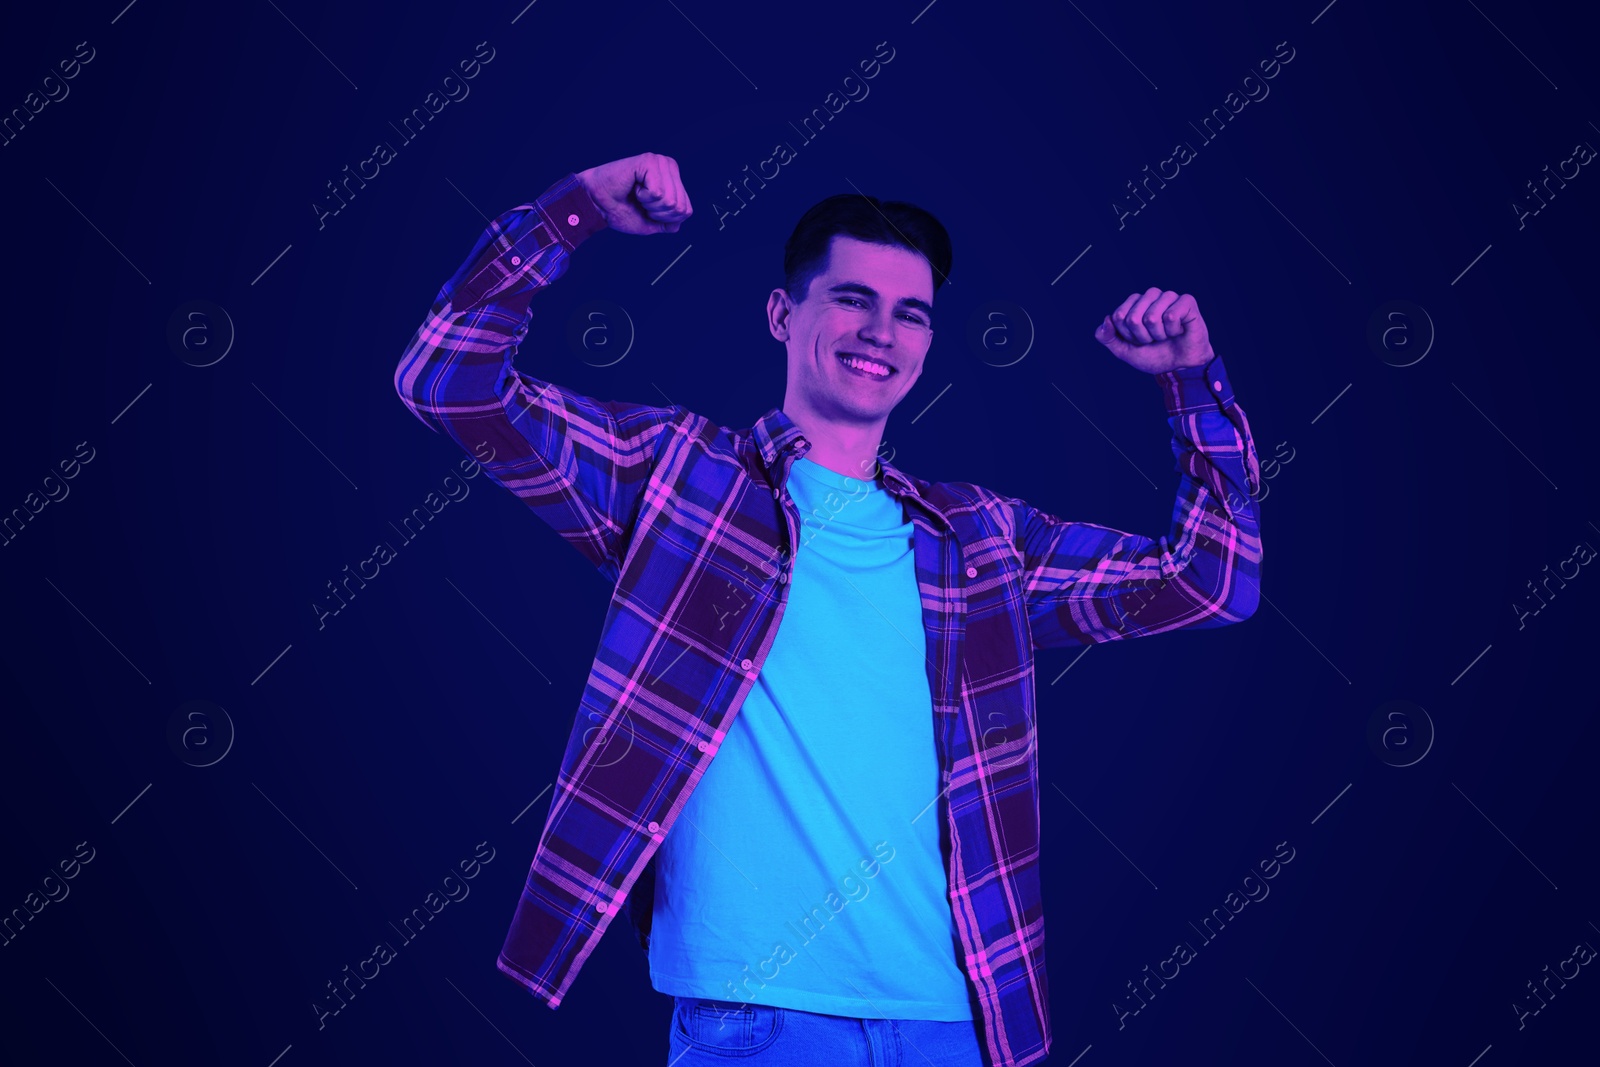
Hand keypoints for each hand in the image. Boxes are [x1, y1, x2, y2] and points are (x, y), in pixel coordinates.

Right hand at [574, 152, 692, 234]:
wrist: (597, 205)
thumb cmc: (621, 210)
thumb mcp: (653, 222)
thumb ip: (672, 221)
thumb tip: (684, 213)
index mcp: (674, 179)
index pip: (686, 211)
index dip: (665, 219)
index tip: (646, 208)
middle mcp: (670, 166)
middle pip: (680, 207)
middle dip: (658, 213)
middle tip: (640, 202)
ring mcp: (660, 162)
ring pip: (670, 201)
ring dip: (650, 205)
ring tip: (636, 193)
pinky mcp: (649, 161)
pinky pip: (658, 193)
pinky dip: (644, 197)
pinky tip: (633, 186)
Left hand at [1093, 288, 1213, 373]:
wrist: (1179, 366)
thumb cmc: (1153, 355)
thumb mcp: (1124, 351)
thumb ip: (1107, 337)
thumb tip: (1107, 319)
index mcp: (1134, 302)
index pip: (1119, 316)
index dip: (1128, 336)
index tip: (1139, 340)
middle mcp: (1150, 295)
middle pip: (1133, 318)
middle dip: (1142, 337)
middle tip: (1154, 339)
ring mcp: (1168, 296)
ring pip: (1151, 317)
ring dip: (1158, 335)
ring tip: (1166, 335)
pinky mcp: (1186, 301)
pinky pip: (1171, 316)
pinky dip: (1173, 331)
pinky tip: (1179, 331)